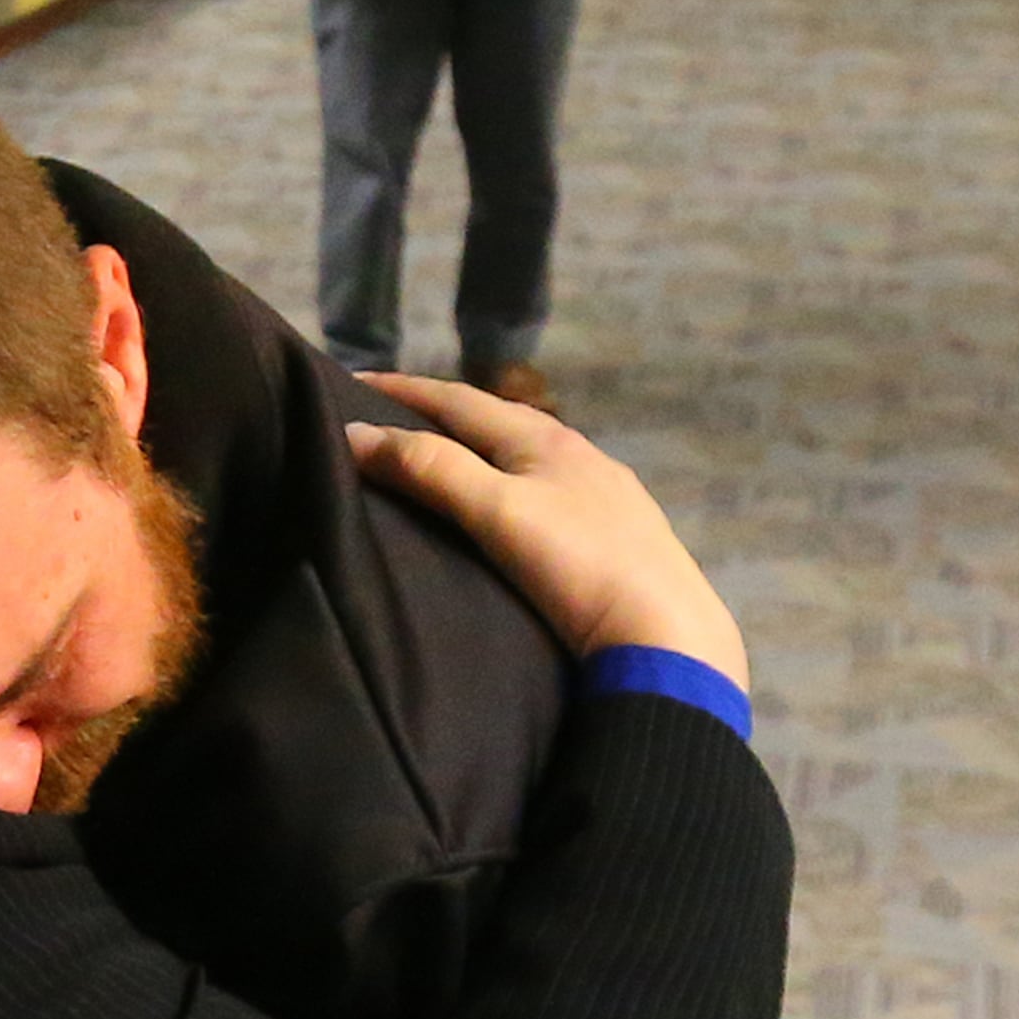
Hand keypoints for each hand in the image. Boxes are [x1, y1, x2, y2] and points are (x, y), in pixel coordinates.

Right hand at [348, 376, 750, 688]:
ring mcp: (604, 493)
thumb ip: (429, 470)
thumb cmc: (577, 565)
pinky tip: (508, 508)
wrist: (665, 636)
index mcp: (545, 438)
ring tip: (440, 461)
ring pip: (526, 456)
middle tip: (389, 419)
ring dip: (478, 450)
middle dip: (440, 415)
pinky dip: (509, 484)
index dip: (405, 390)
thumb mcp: (495, 512)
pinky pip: (547, 490)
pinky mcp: (618, 533)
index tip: (353, 382)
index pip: (460, 400)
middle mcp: (578, 454)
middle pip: (496, 421)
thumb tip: (356, 432)